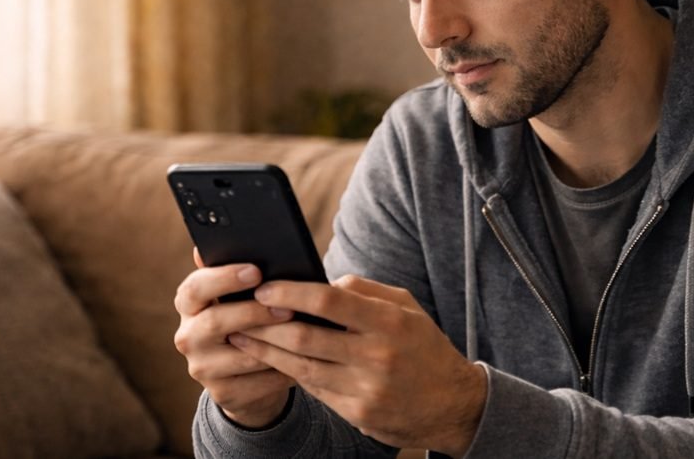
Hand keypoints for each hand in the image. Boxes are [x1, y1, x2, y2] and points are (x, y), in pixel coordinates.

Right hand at [173, 248, 296, 427]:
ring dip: (276, 344)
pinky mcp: (222, 394)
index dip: (224, 278)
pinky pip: (258, 382)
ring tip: (305, 332)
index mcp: (189, 304)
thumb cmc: (247, 319)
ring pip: (242, 355)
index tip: (256, 271)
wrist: (246, 375)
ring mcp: (202, 368)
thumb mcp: (238, 295)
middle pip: (215, 322)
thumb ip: (236, 271)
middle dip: (255, 312)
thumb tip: (221, 245)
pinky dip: (283, 370)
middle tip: (288, 306)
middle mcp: (187, 335)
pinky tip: (304, 359)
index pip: (195, 287)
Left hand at [232, 275, 485, 455]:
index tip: (264, 287)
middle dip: (265, 322)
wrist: (453, 405)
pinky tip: (268, 358)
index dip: (291, 292)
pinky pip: (312, 387)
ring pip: (301, 365)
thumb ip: (365, 290)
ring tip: (240, 335)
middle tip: (240, 311)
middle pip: (306, 336)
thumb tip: (321, 280)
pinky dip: (287, 371)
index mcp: (390, 322)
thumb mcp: (407, 308)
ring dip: (265, 349)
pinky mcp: (357, 412)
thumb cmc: (424, 347)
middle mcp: (376, 356)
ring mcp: (365, 388)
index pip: (330, 300)